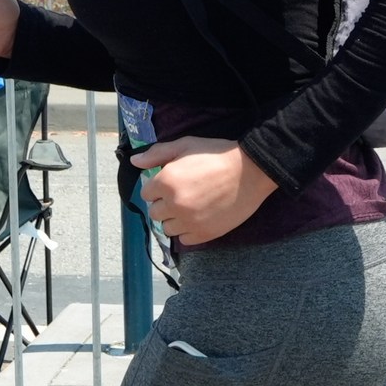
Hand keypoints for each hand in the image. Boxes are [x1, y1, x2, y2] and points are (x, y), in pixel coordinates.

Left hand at [131, 136, 276, 245]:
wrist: (251, 171)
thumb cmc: (216, 154)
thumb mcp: (185, 145)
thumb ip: (157, 154)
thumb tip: (134, 162)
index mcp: (166, 182)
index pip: (146, 194)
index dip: (158, 187)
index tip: (172, 183)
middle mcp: (174, 205)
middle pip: (154, 213)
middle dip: (164, 204)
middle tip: (182, 194)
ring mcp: (189, 222)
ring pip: (167, 228)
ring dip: (175, 219)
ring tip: (191, 207)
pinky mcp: (204, 234)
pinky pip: (184, 239)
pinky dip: (188, 230)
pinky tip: (199, 217)